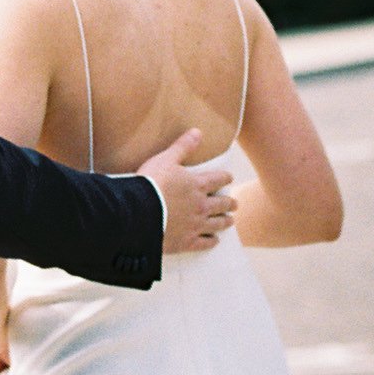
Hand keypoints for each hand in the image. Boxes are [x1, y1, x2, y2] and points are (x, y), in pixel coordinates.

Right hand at [139, 128, 236, 255]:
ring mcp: (196, 225)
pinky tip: (215, 241)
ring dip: (225, 221)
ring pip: (217, 223)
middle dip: (229, 203)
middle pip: (222, 204)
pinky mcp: (187, 241)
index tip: (229, 178)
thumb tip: (197, 131)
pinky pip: (204, 243)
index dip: (225, 177)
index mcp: (197, 184)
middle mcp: (201, 205)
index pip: (218, 179)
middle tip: (235, 203)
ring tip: (230, 221)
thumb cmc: (151, 183)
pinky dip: (211, 241)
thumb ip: (182, 146)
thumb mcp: (166, 159)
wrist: (139, 213)